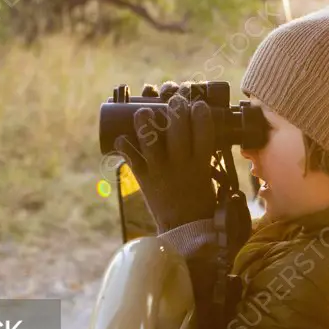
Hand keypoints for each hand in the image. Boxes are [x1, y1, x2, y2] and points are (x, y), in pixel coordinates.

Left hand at [114, 82, 217, 231]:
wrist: (184, 228)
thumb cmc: (199, 199)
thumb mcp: (207, 174)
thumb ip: (201, 153)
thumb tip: (194, 127)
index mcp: (201, 163)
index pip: (205, 133)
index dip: (201, 114)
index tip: (199, 105)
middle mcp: (181, 164)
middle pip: (179, 130)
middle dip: (176, 109)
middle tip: (174, 100)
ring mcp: (161, 170)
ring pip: (150, 140)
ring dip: (144, 121)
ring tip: (143, 112)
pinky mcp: (144, 178)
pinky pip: (130, 158)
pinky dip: (123, 145)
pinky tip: (121, 138)